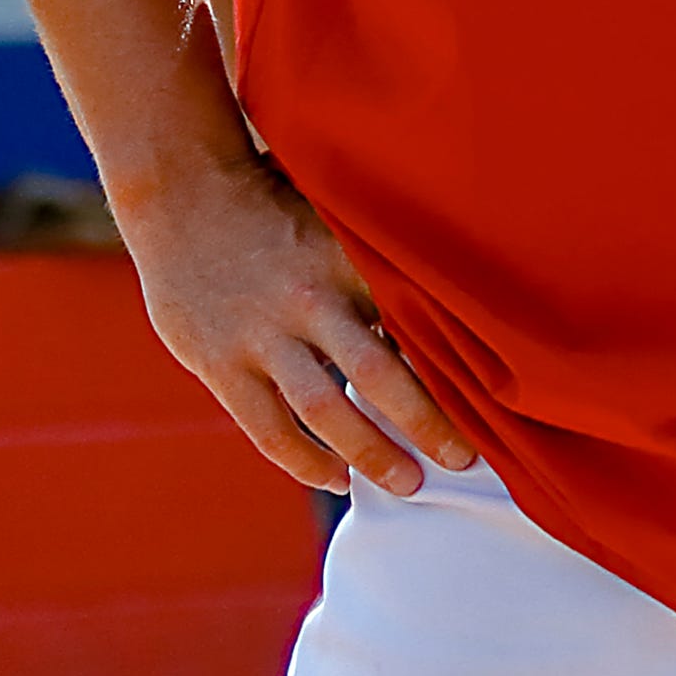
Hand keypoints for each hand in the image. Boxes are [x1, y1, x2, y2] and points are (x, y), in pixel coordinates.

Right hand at [124, 148, 471, 495]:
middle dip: (428, 424)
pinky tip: (337, 479)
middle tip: (464, 459)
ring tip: (409, 483)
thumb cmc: (277, 205)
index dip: (456, 365)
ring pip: (325, 410)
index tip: (495, 400)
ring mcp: (260, 335)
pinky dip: (305, 461)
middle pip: (380, 375)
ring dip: (371, 454)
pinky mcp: (218, 362)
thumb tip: (454, 296)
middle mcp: (310, 300)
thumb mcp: (338, 218)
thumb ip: (382, 259)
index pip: (415, 323)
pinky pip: (268, 428)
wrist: (180, 193)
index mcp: (349, 261)